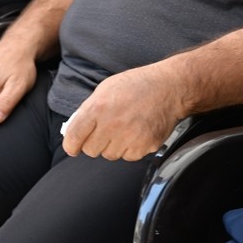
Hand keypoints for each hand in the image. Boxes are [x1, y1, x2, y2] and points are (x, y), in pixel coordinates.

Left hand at [62, 64, 184, 160]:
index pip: (74, 137)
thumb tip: (73, 131)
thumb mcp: (106, 89)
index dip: (71, 145)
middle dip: (95, 142)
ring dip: (114, 145)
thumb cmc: (137, 85)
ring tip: (125, 127)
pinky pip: (128, 156)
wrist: (170, 87)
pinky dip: (131, 148)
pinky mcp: (145, 146)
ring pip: (110, 155)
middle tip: (106, 130)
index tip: (73, 147)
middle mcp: (112, 124)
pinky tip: (137, 131)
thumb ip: (89, 110)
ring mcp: (130, 137)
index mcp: (99, 107)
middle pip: (91, 150)